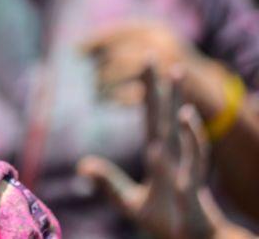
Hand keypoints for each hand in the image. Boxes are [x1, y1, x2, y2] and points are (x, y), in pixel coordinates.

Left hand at [77, 66, 252, 238]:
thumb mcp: (130, 202)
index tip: (144, 62)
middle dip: (160, 85)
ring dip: (178, 106)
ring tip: (175, 77)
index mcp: (158, 154)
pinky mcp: (191, 187)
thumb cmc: (168, 222)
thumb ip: (109, 183)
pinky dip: (191, 141)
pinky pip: (192, 160)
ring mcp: (183, 168)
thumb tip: (82, 165)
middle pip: (164, 114)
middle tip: (152, 53)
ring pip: (180, 131)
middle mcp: (172, 155)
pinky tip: (185, 119)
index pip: (150, 115)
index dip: (147, 90)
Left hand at [81, 21, 224, 112]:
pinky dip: (117, 99)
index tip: (76, 50)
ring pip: (121, 71)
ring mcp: (166, 67)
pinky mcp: (169, 92)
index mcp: (154, 29)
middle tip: (93, 79)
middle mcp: (161, 44)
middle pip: (116, 53)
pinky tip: (108, 103)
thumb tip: (78, 47)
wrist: (207, 90)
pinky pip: (132, 95)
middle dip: (101, 68)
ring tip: (97, 93)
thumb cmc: (169, 65)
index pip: (116, 32)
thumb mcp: (151, 44)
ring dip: (105, 83)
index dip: (94, 41)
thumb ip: (122, 43)